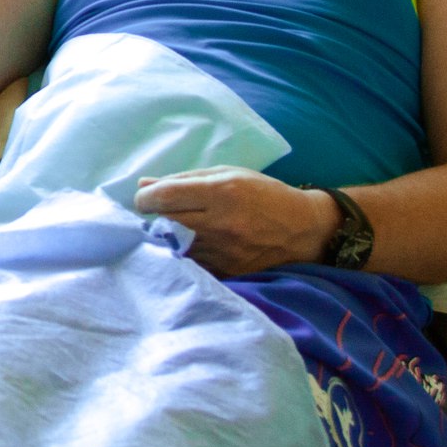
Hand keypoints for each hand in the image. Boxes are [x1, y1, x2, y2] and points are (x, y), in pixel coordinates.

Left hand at [132, 166, 334, 276]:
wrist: (303, 229)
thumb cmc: (263, 194)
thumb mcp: (228, 174)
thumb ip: (184, 179)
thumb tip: (144, 184)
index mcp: (221, 192)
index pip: (165, 197)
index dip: (145, 198)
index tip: (144, 199)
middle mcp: (220, 223)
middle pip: (164, 223)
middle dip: (152, 218)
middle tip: (156, 214)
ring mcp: (223, 251)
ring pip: (174, 246)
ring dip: (166, 237)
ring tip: (174, 228)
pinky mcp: (227, 272)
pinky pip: (191, 263)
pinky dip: (183, 254)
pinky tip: (189, 246)